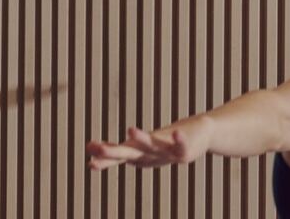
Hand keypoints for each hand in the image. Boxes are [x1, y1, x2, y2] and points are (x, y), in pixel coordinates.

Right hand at [87, 116, 213, 170]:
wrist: (201, 137)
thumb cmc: (167, 143)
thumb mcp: (140, 147)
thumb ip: (116, 149)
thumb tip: (89, 148)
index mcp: (140, 156)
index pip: (119, 156)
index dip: (104, 158)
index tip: (88, 159)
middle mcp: (151, 156)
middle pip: (131, 154)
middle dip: (114, 154)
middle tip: (97, 153)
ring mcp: (168, 154)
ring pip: (153, 147)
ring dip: (142, 139)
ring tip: (130, 129)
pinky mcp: (185, 151)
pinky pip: (181, 145)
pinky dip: (178, 140)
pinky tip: (177, 132)